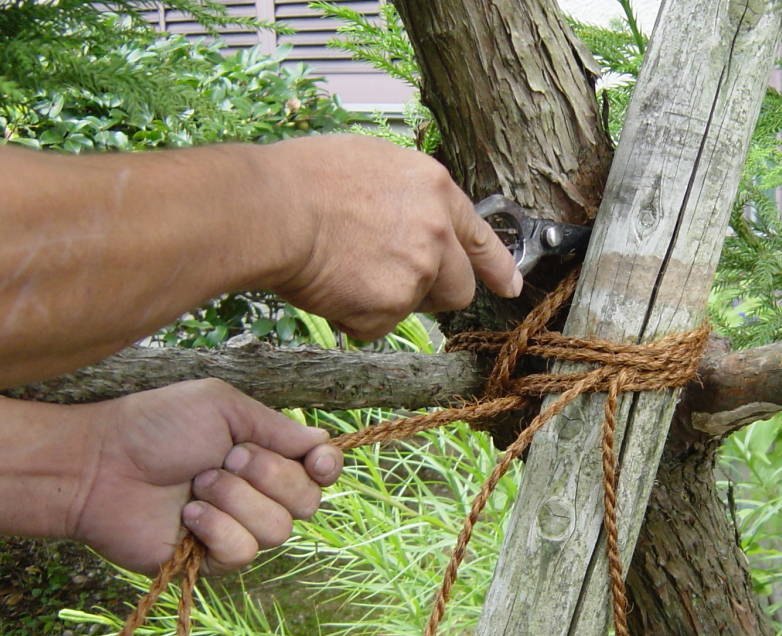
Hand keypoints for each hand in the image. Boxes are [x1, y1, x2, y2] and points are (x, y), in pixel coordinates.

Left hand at [71, 380, 342, 575]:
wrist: (100, 466)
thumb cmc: (155, 426)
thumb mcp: (222, 405)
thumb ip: (276, 425)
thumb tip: (322, 442)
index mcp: (266, 455)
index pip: (322, 471)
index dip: (327, 468)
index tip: (316, 460)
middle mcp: (259, 494)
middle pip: (308, 502)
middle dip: (269, 476)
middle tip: (226, 458)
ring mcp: (238, 528)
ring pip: (278, 529)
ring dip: (236, 500)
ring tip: (196, 484)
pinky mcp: (213, 560)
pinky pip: (244, 552)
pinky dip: (216, 528)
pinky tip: (187, 515)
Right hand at [261, 135, 521, 339]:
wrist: (272, 210)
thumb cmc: (303, 178)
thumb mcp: (372, 164)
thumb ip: (406, 197)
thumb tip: (409, 219)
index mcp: (435, 189)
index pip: (480, 237)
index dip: (497, 266)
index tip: (509, 285)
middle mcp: (436, 232)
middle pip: (458, 287)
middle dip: (434, 293)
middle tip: (391, 283)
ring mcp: (417, 273)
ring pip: (414, 308)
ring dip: (387, 301)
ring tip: (343, 271)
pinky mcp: (390, 307)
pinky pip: (376, 326)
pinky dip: (354, 317)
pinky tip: (328, 286)